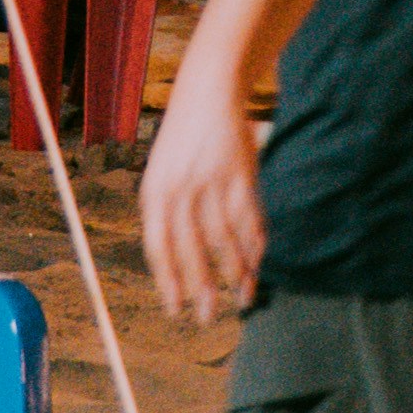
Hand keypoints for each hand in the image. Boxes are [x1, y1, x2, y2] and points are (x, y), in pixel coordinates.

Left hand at [142, 88, 265, 319]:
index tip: (175, 309)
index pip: (159, 247)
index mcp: (154, 194)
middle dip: (201, 287)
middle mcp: (180, 191)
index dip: (168, 280)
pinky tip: (258, 265)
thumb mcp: (161, 174)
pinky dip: (255, 246)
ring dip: (235, 273)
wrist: (207, 94)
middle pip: (192, 249)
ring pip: (225, 239)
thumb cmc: (182, 142)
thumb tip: (173, 260)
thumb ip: (165, 212)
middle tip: (208, 318)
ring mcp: (212, 183)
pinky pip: (249, 219)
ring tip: (241, 299)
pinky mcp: (242, 175)